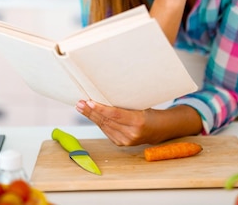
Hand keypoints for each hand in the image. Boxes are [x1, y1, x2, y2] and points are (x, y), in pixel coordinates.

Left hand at [75, 100, 202, 145]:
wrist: (158, 129)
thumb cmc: (149, 111)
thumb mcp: (140, 105)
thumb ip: (124, 104)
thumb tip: (104, 94)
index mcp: (138, 121)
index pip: (115, 114)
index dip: (100, 109)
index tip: (89, 102)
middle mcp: (131, 134)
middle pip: (107, 121)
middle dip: (91, 112)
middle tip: (79, 103)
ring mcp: (126, 141)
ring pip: (104, 126)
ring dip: (91, 117)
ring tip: (81, 107)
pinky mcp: (121, 143)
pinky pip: (106, 131)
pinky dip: (98, 122)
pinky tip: (91, 115)